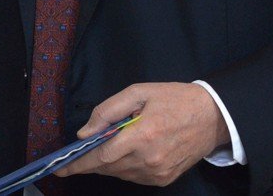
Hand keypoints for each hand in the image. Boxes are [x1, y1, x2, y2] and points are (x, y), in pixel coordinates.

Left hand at [56, 82, 227, 186]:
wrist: (213, 117)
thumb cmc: (175, 99)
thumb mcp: (139, 93)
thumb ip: (108, 111)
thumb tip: (85, 133)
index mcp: (143, 135)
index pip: (101, 156)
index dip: (78, 163)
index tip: (60, 168)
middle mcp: (150, 159)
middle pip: (107, 167)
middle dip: (88, 162)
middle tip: (75, 155)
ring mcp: (158, 173)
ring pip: (119, 174)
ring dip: (106, 164)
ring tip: (104, 147)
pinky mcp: (164, 179)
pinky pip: (133, 177)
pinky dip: (123, 167)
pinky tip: (124, 153)